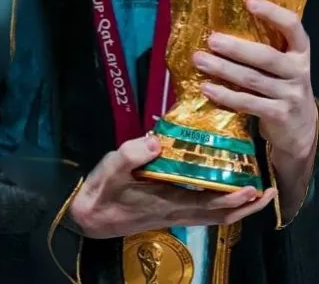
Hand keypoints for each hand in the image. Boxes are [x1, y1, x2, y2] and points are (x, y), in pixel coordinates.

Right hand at [69, 135, 275, 238]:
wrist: (90, 216)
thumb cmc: (103, 191)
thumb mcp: (112, 167)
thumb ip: (132, 154)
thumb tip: (156, 141)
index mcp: (169, 201)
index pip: (210, 205)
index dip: (234, 199)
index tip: (253, 187)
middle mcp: (177, 210)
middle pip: (221, 215)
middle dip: (246, 206)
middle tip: (267, 191)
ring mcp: (175, 212)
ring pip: (214, 214)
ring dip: (236, 205)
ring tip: (253, 189)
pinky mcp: (169, 209)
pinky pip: (203, 210)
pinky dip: (219, 203)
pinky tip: (221, 188)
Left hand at [193, 0, 317, 160]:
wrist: (301, 128)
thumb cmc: (284, 86)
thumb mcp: (284, 64)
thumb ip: (267, 46)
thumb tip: (225, 24)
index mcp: (300, 51)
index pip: (292, 25)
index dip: (272, 12)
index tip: (248, 1)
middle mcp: (299, 70)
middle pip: (265, 56)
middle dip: (235, 48)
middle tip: (211, 39)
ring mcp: (290, 94)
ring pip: (252, 79)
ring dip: (223, 69)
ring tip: (199, 60)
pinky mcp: (279, 115)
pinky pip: (248, 102)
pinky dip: (225, 95)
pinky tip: (207, 87)